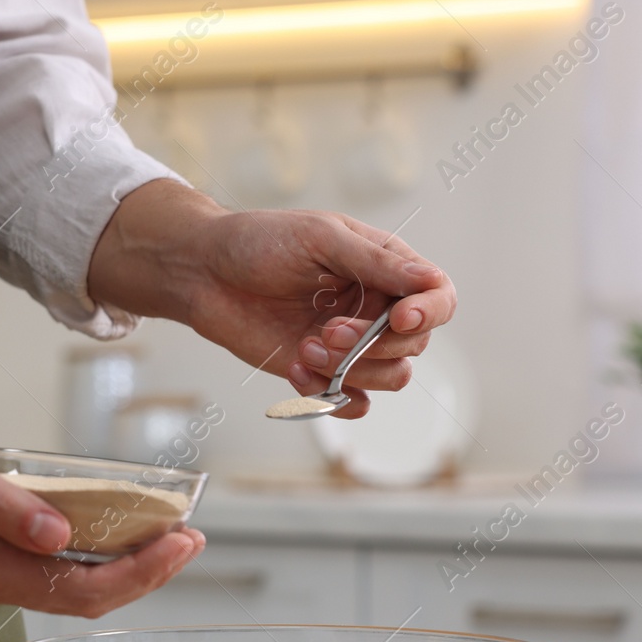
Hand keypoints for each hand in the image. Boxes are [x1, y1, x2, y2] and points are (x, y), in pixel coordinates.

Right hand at [0, 319, 204, 616]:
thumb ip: (6, 506)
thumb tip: (61, 538)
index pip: (80, 589)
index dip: (140, 573)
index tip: (182, 541)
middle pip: (82, 597)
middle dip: (144, 574)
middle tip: (192, 539)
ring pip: (68, 585)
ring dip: (121, 567)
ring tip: (166, 537)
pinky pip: (48, 566)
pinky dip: (89, 553)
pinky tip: (112, 529)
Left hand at [87, 180, 457, 418]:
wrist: (203, 273)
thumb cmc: (258, 242)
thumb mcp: (320, 238)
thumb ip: (375, 261)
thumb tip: (428, 281)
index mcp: (384, 267)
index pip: (437, 296)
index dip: (430, 312)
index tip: (399, 319)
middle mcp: (374, 308)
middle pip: (414, 345)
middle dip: (373, 346)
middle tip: (326, 331)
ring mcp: (350, 344)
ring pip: (389, 378)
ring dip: (351, 371)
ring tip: (304, 349)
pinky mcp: (321, 372)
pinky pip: (352, 403)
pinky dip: (332, 396)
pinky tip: (297, 372)